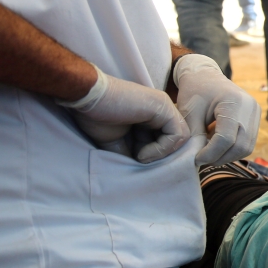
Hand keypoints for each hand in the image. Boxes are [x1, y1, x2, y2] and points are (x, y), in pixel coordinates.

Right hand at [60, 65, 189, 162]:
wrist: (87, 97)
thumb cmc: (97, 116)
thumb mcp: (117, 142)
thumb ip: (132, 153)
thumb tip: (141, 171)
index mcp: (152, 116)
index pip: (167, 140)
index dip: (156, 155)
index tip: (137, 162)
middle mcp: (162, 110)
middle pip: (176, 140)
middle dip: (162, 156)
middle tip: (141, 162)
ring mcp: (164, 107)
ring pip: (180, 138)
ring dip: (162, 154)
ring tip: (140, 157)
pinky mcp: (164, 107)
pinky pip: (177, 134)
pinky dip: (162, 149)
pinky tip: (142, 153)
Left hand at [173, 54, 260, 165]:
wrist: (205, 76)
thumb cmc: (195, 91)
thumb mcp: (190, 112)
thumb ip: (195, 136)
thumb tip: (199, 160)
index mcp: (234, 101)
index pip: (226, 138)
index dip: (211, 153)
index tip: (196, 158)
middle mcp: (250, 107)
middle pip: (240, 146)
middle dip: (220, 157)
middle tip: (203, 160)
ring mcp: (256, 113)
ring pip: (246, 147)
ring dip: (227, 155)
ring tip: (210, 152)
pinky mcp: (255, 119)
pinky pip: (247, 142)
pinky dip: (232, 149)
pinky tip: (217, 145)